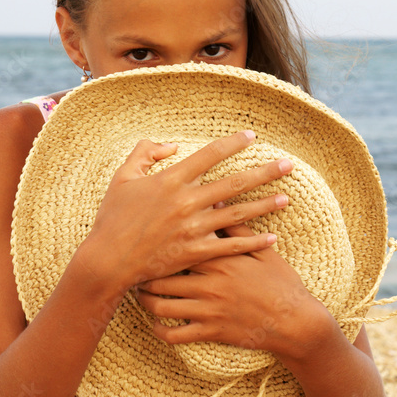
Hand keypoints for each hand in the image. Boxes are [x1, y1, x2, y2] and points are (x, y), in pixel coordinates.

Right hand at [80, 131, 294, 288]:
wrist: (108, 260)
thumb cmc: (112, 218)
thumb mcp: (122, 177)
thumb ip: (144, 153)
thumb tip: (170, 144)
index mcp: (171, 180)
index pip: (210, 154)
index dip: (233, 143)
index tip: (251, 136)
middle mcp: (186, 201)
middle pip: (235, 182)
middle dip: (265, 172)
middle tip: (289, 165)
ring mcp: (193, 228)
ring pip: (238, 213)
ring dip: (265, 204)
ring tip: (287, 197)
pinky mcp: (195, 253)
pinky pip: (231, 245)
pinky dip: (252, 241)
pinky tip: (271, 237)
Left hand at [132, 217, 331, 356]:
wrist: (295, 321)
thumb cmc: (280, 282)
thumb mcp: (262, 251)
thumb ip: (237, 227)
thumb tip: (219, 199)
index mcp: (220, 258)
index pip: (177, 245)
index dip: (156, 244)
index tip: (144, 241)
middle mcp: (209, 283)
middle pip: (162, 276)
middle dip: (143, 274)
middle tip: (134, 269)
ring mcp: (209, 309)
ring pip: (162, 306)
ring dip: (145, 302)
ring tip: (139, 295)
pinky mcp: (211, 332)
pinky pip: (176, 335)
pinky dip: (161, 331)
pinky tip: (155, 325)